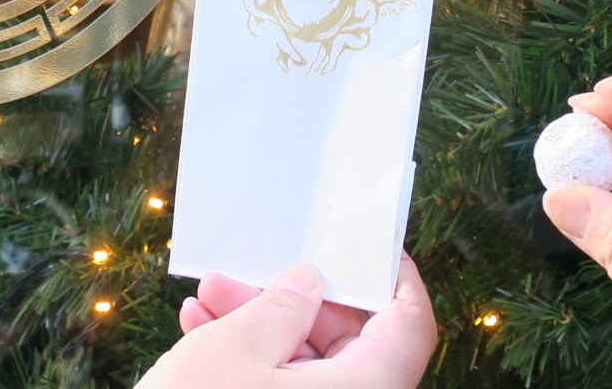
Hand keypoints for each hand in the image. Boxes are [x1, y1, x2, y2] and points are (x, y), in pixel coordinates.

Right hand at [137, 255, 436, 387]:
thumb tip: (308, 284)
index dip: (391, 278)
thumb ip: (279, 307)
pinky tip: (200, 331)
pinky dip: (251, 363)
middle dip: (295, 299)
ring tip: (208, 297)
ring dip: (260, 326)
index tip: (362, 244)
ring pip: (308, 368)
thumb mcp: (234, 347)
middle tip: (250, 270)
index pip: (410, 325)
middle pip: (350, 344)